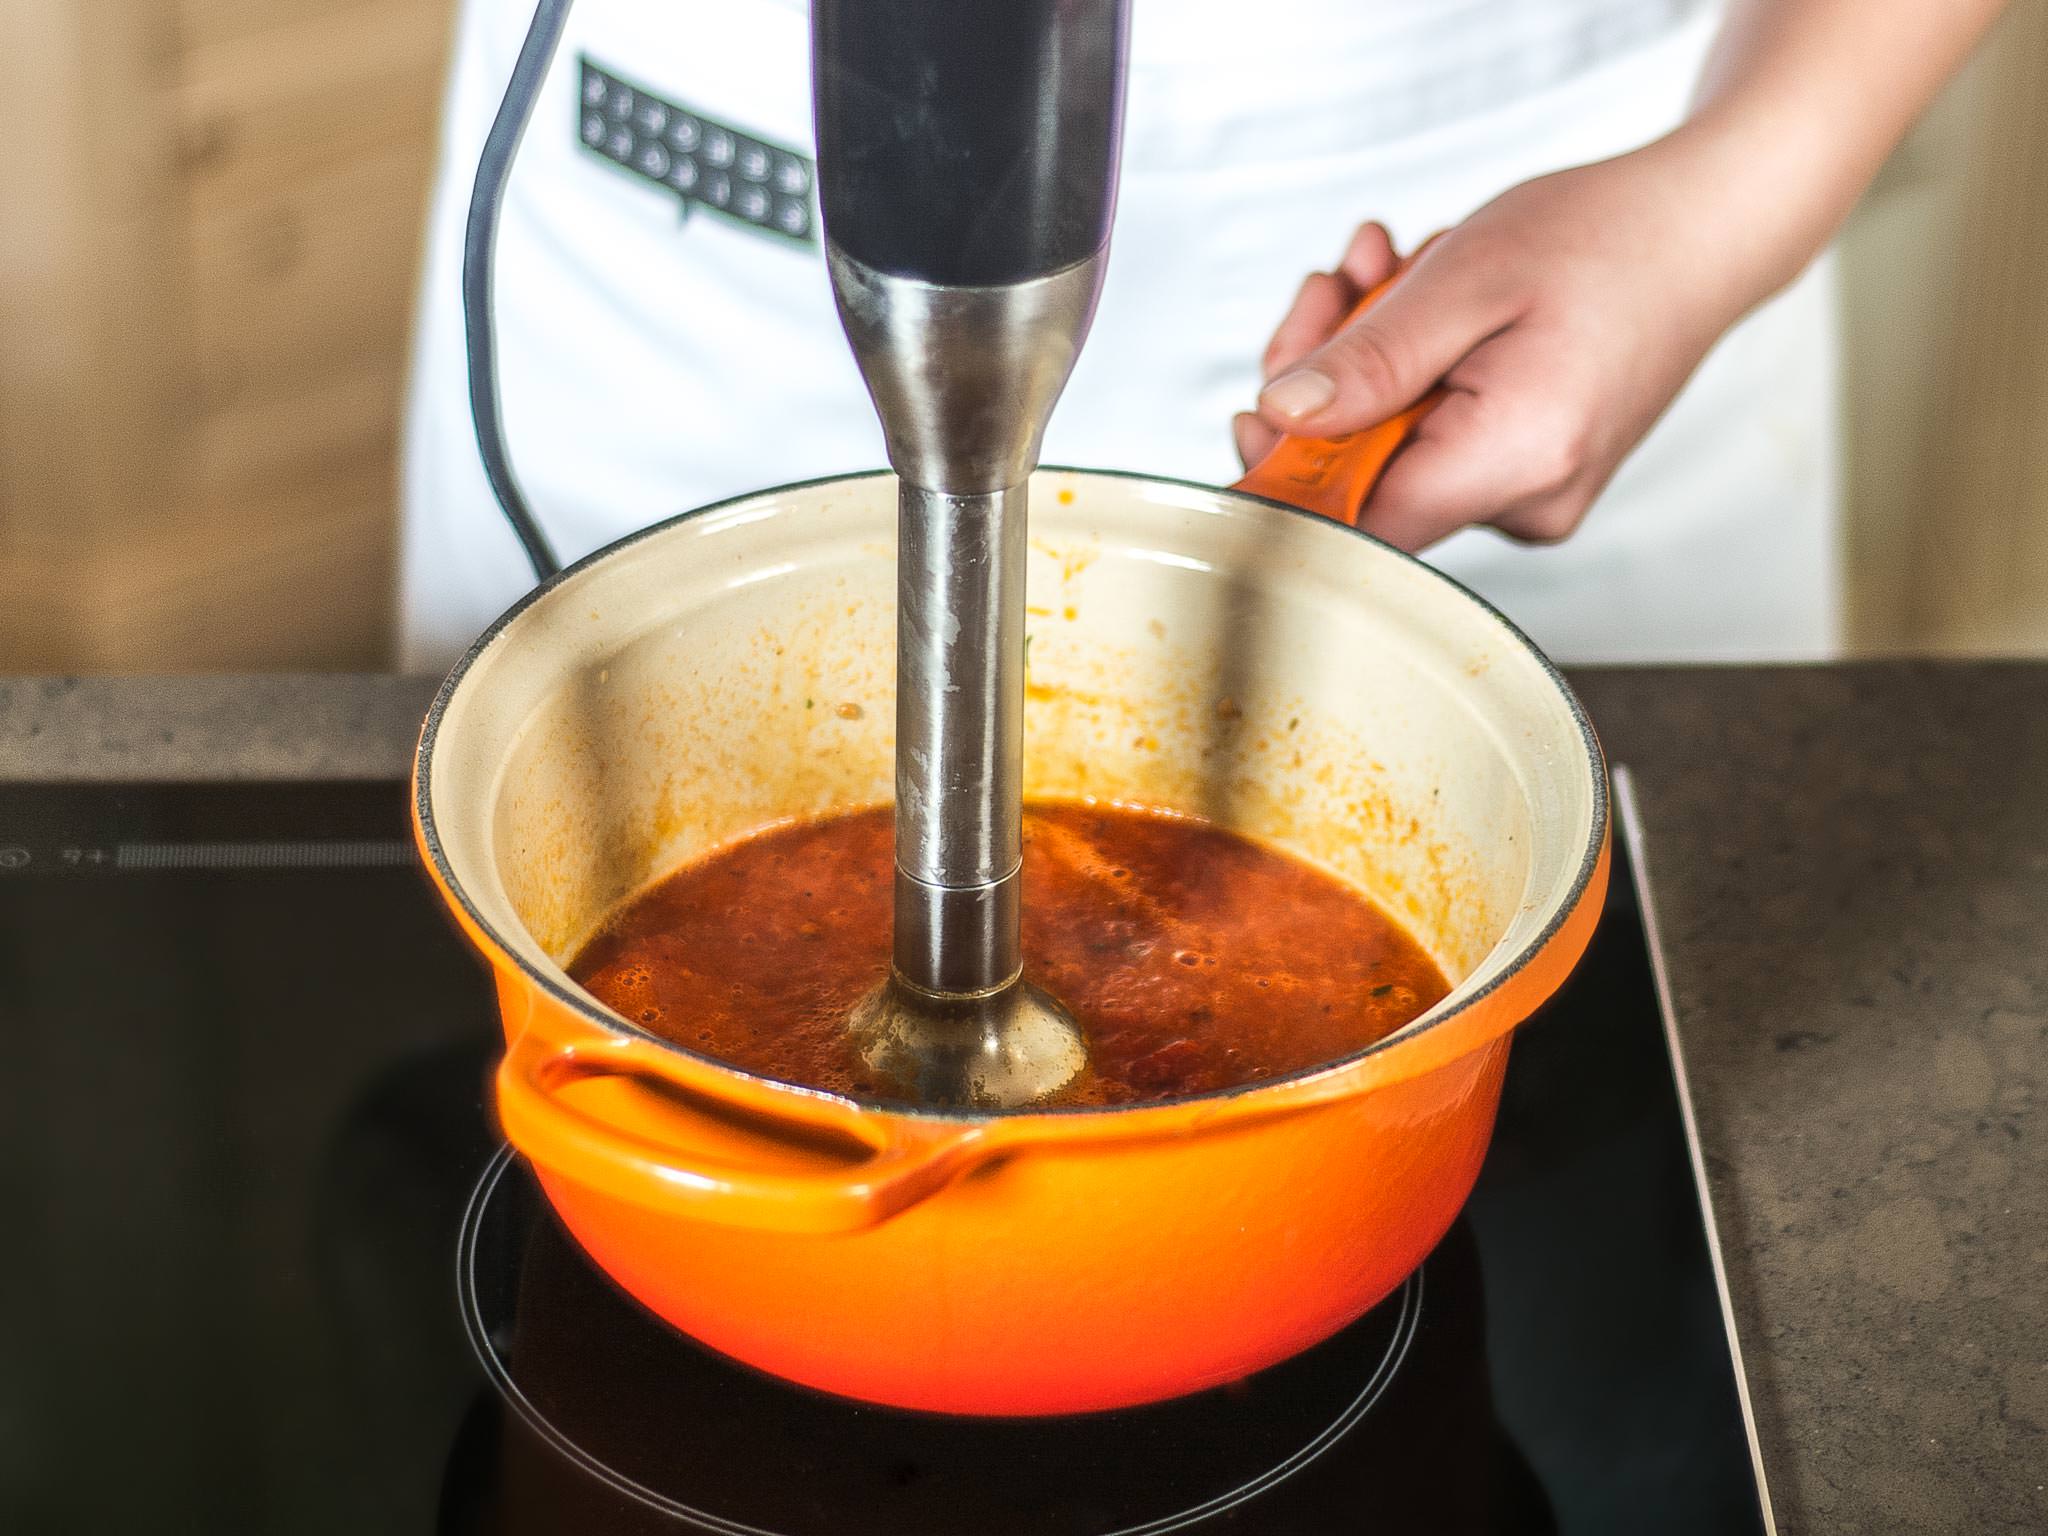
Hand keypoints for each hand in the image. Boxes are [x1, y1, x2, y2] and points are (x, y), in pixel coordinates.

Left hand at [1233, 146, 1755, 550]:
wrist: (1705, 229)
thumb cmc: (1607, 237)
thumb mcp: (1467, 278)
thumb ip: (1370, 360)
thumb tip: (1281, 418)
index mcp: (1516, 462)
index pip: (1357, 527)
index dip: (1287, 478)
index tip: (1259, 406)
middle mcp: (1526, 503)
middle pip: (1363, 481)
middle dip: (1326, 378)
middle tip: (1337, 283)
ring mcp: (1528, 496)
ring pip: (1389, 448)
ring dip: (1366, 355)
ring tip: (1391, 266)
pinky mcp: (1524, 472)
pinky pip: (1428, 434)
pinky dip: (1409, 367)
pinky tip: (1425, 298)